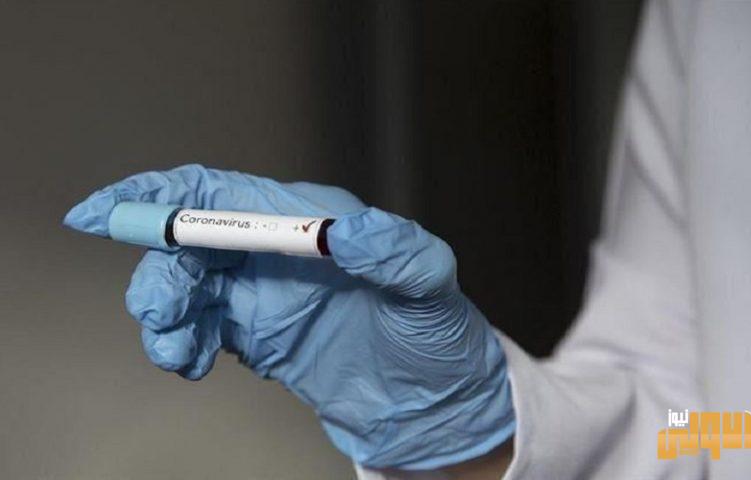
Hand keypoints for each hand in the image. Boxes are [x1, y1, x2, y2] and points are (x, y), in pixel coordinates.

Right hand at [63, 164, 514, 468]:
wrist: (428, 398)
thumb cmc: (435, 333)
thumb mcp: (431, 287)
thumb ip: (397, 254)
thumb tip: (348, 232)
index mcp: (306, 219)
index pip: (218, 191)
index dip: (158, 196)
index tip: (105, 212)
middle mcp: (275, 250)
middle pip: (187, 240)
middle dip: (159, 270)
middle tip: (163, 311)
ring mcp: (259, 293)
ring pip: (182, 287)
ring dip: (162, 313)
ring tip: (179, 351)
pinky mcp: (253, 334)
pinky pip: (196, 329)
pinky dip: (179, 343)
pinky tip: (191, 361)